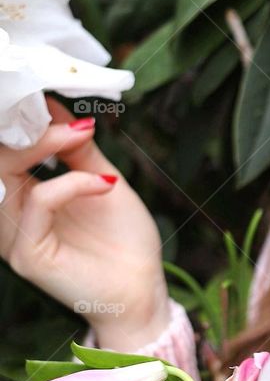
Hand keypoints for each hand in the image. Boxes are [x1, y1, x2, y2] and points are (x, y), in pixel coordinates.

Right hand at [0, 95, 171, 348]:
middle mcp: (10, 213)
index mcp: (23, 195)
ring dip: (44, 146)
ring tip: (79, 137)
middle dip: (31, 127)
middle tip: (68, 119)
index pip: (6, 149)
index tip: (51, 91)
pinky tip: (103, 183)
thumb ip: (76, 149)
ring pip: (5, 174)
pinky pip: (37, 204)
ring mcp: (13, 235)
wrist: (144, 289)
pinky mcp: (26, 254)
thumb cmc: (125, 241)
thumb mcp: (104, 180)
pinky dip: (70, 184)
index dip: (23, 118)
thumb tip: (55, 104)